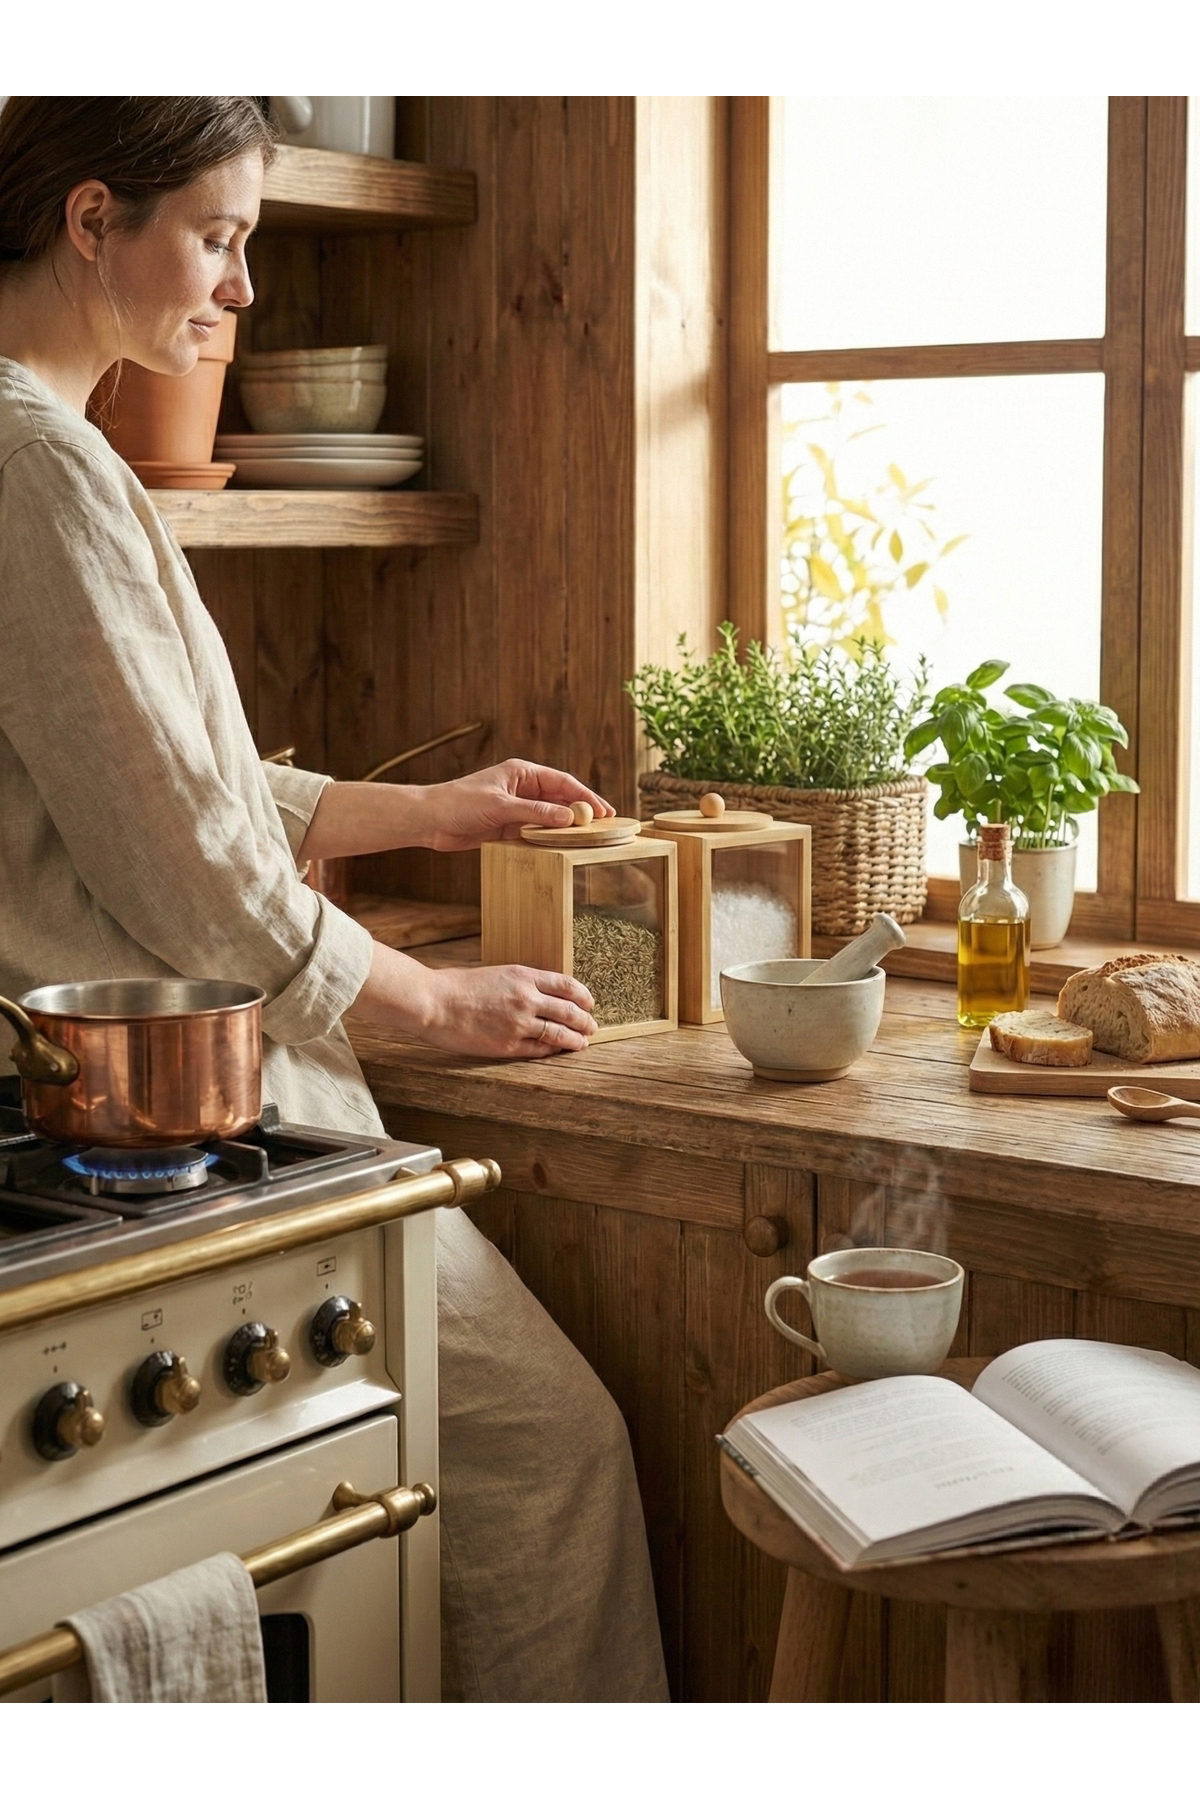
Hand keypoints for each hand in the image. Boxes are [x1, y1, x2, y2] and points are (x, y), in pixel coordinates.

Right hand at [350, 944, 595, 1058]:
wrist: (433, 1003)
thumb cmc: (458, 987)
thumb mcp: (496, 974)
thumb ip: (521, 983)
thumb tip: (543, 994)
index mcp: (523, 976)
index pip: (567, 985)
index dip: (583, 996)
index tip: (589, 1003)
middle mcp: (526, 998)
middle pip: (570, 1010)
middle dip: (585, 1021)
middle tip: (592, 1026)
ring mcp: (519, 1023)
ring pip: (560, 1033)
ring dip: (575, 1039)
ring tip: (583, 1043)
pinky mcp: (508, 1045)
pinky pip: (540, 1050)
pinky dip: (553, 1051)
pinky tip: (558, 1052)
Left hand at [418, 759, 614, 852]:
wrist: (431, 820)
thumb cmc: (459, 803)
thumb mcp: (501, 806)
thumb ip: (535, 813)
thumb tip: (568, 817)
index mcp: (522, 773)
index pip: (561, 782)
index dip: (584, 796)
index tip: (601, 811)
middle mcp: (522, 788)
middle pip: (560, 798)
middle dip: (581, 811)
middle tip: (605, 824)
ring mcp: (517, 807)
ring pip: (550, 816)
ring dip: (566, 825)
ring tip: (588, 837)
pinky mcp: (509, 825)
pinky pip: (536, 830)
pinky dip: (550, 837)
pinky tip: (563, 845)